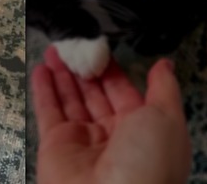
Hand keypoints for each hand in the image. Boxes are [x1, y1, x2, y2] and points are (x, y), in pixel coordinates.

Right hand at [32, 46, 190, 183]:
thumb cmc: (147, 162)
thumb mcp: (167, 118)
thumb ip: (164, 88)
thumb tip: (164, 64)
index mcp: (142, 131)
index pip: (123, 92)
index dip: (112, 69)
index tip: (101, 46)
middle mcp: (111, 135)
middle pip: (94, 94)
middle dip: (84, 69)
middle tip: (73, 43)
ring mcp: (81, 140)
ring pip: (69, 99)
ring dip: (61, 74)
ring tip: (54, 49)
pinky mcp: (54, 144)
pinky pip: (48, 111)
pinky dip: (43, 89)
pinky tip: (40, 69)